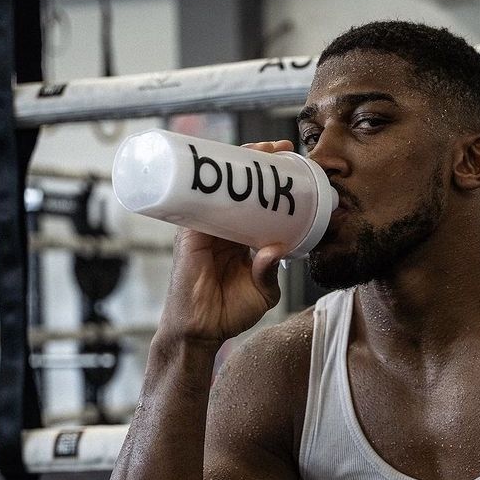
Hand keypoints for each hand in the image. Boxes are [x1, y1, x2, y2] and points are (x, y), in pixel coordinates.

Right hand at [163, 140, 294, 345]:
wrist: (200, 331)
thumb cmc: (228, 313)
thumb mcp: (262, 292)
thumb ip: (270, 272)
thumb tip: (277, 248)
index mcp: (239, 238)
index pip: (254, 202)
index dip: (269, 183)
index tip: (290, 165)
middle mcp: (221, 228)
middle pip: (236, 186)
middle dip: (256, 162)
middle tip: (278, 148)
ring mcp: (204, 228)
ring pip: (218, 186)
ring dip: (237, 163)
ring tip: (261, 149)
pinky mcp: (189, 233)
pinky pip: (196, 200)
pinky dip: (207, 181)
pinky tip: (222, 167)